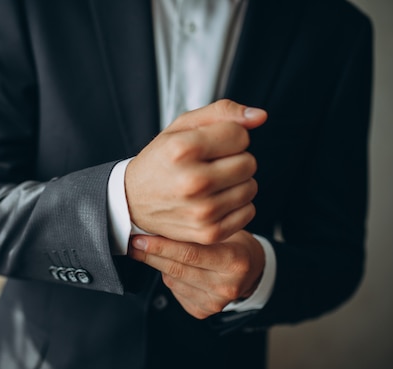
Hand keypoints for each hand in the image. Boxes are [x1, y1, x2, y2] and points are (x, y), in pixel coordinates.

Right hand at [125, 99, 266, 244]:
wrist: (132, 202)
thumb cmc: (161, 161)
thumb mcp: (182, 127)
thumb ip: (222, 112)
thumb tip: (260, 117)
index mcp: (183, 149)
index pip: (240, 136)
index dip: (230, 137)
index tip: (211, 145)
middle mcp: (193, 181)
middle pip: (249, 163)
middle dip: (235, 159)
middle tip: (211, 165)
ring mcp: (202, 210)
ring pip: (251, 187)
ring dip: (237, 183)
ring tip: (212, 183)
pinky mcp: (209, 232)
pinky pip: (248, 212)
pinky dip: (236, 205)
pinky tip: (215, 201)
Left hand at [128, 230, 265, 318]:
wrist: (251, 270)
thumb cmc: (234, 244)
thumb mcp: (223, 232)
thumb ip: (196, 234)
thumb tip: (156, 228)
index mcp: (235, 261)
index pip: (191, 254)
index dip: (162, 246)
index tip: (140, 239)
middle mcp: (227, 286)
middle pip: (178, 269)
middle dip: (151, 255)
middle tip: (132, 244)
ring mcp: (215, 302)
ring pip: (173, 280)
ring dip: (159, 265)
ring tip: (153, 251)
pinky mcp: (204, 311)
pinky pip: (175, 291)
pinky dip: (169, 277)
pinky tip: (172, 267)